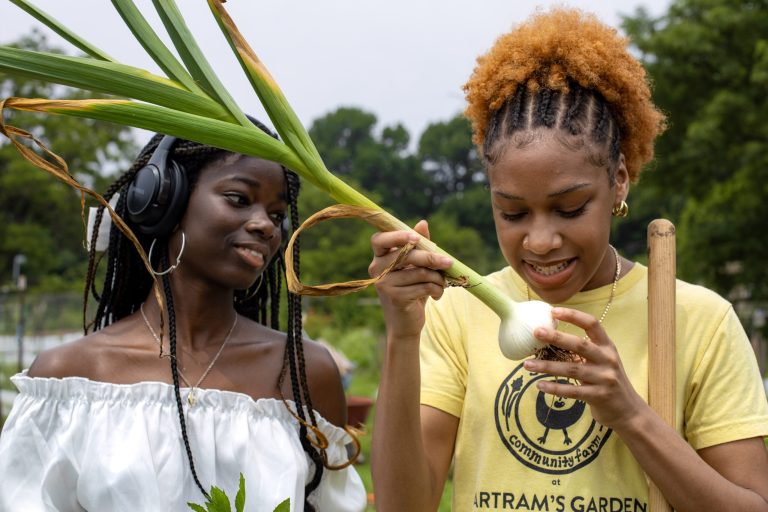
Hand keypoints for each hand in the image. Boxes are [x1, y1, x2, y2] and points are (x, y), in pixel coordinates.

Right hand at [368, 220, 452, 339]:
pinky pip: (423, 286)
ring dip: (437, 277)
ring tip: (442, 283)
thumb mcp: (415, 267)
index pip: (379, 239)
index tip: (416, 238)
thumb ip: (418, 245)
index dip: (396, 235)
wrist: (405, 323)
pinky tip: (437, 294)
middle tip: (449, 262)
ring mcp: (384, 284)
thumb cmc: (411, 290)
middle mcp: (377, 269)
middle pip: (407, 254)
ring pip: (419, 271)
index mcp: (379, 258)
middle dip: (432, 257)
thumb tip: (422, 223)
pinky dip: (437, 289)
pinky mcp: (395, 298)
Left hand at [523, 307, 648, 429]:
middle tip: (536, 332)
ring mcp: (604, 378)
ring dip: (547, 366)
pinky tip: (539, 385)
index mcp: (607, 346)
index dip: (573, 316)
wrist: (629, 411)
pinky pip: (573, 391)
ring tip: (527, 365)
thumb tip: (550, 336)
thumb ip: (584, 350)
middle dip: (556, 337)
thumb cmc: (607, 381)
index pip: (592, 324)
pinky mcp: (599, 396)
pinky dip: (555, 388)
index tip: (553, 311)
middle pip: (579, 345)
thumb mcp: (602, 361)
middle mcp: (607, 360)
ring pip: (572, 369)